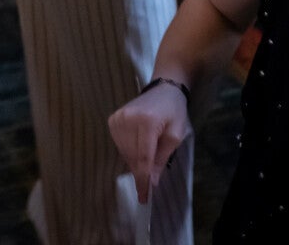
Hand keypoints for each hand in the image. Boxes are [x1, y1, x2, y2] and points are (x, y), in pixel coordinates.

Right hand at [108, 81, 192, 204]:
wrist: (163, 89)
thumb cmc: (174, 113)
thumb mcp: (175, 136)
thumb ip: (162, 158)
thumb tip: (152, 181)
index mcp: (147, 122)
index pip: (143, 157)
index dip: (143, 179)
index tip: (144, 197)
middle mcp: (128, 119)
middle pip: (132, 157)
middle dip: (141, 171)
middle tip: (151, 177)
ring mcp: (118, 118)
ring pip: (124, 152)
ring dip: (135, 161)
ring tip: (147, 155)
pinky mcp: (113, 119)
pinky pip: (118, 145)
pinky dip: (128, 151)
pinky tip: (138, 146)